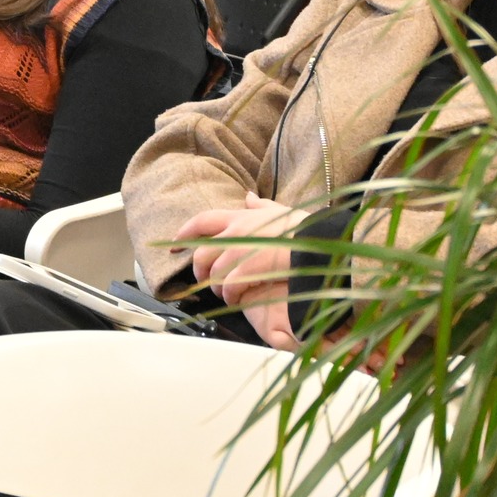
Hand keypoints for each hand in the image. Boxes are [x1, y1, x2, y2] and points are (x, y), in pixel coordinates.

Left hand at [176, 195, 301, 341]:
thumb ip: (260, 206)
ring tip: (224, 295)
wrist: (321, 241)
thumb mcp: (280, 210)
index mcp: (240, 217)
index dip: (184, 233)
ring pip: (213, 272)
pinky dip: (229, 295)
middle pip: (202, 253)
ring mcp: (241, 249)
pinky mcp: (250, 267)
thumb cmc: (304, 227)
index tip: (174, 244)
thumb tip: (248, 197)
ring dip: (215, 287)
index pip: (202, 221)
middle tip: (204, 281)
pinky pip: (229, 285)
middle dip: (198, 270)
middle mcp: (236, 231)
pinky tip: (235, 300)